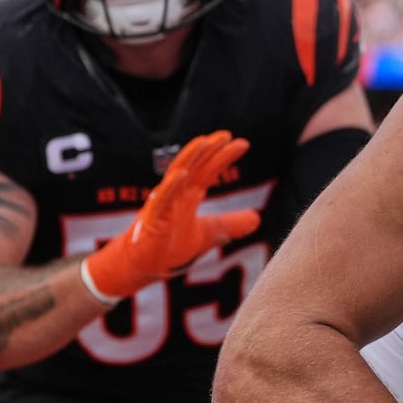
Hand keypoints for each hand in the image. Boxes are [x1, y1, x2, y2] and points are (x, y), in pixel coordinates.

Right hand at [83, 131, 258, 300]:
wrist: (145, 266)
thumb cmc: (170, 248)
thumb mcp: (209, 234)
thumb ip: (230, 224)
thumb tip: (257, 218)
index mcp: (188, 195)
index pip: (208, 170)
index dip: (223, 156)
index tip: (242, 144)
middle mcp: (176, 194)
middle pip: (194, 165)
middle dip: (209, 149)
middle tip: (227, 135)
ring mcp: (163, 204)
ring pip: (176, 175)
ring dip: (189, 158)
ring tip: (204, 142)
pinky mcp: (152, 218)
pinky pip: (161, 199)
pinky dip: (171, 186)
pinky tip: (182, 173)